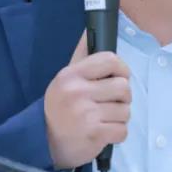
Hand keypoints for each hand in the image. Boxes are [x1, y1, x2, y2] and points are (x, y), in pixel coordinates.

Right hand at [44, 31, 130, 169]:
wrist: (46, 142)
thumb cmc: (61, 107)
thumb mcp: (66, 79)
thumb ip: (81, 56)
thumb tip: (89, 29)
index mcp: (72, 75)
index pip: (110, 60)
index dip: (121, 69)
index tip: (118, 77)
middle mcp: (78, 92)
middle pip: (123, 87)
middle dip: (122, 98)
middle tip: (110, 103)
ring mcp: (86, 114)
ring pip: (125, 110)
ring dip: (119, 117)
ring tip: (104, 119)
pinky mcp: (94, 133)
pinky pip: (122, 130)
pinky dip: (117, 133)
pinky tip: (104, 132)